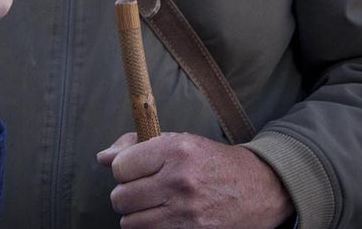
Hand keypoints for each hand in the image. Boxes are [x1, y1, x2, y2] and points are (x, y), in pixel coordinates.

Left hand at [96, 131, 293, 227]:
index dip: (123, 170)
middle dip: (125, 195)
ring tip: (151, 205)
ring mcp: (187, 212)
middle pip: (121, 198)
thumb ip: (135, 146)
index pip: (119, 168)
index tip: (134, 170)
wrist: (260, 187)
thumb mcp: (178, 141)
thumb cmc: (212, 161)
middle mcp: (180, 181)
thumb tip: (102, 157)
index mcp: (174, 151)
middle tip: (141, 190)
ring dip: (136, 215)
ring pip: (131, 222)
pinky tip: (163, 218)